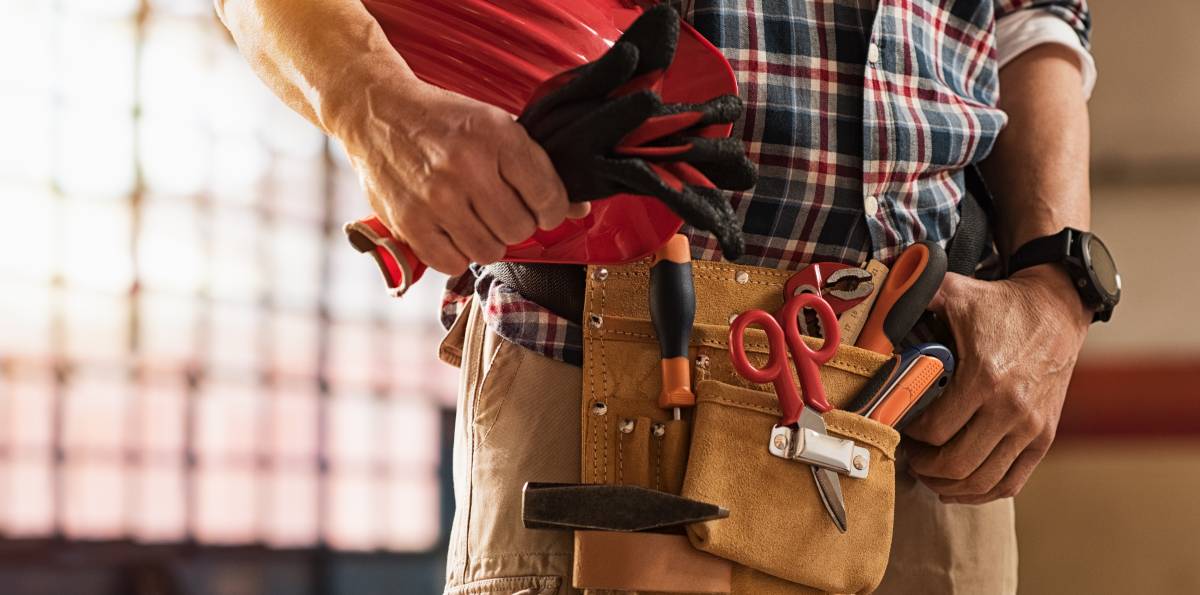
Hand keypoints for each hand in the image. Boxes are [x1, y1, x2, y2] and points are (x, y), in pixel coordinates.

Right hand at [343, 80, 586, 273]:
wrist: (378, 113)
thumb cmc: (443, 122)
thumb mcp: (495, 126)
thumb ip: (537, 167)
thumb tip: (578, 210)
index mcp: (497, 135)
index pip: (548, 198)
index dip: (553, 211)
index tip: (543, 209)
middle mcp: (467, 166)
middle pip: (520, 229)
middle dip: (517, 225)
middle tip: (501, 210)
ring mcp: (436, 197)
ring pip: (489, 252)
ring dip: (487, 241)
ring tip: (474, 219)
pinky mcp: (410, 222)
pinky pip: (453, 264)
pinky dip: (456, 254)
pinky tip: (452, 231)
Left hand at [903, 265, 1091, 503]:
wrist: (1057, 309)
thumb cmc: (1000, 304)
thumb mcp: (955, 292)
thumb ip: (913, 297)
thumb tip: (876, 307)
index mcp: (985, 378)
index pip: (935, 430)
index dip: (909, 435)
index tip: (898, 426)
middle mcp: (1011, 409)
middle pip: (956, 464)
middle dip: (924, 467)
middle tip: (909, 456)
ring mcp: (1031, 428)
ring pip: (982, 481)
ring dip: (948, 485)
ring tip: (929, 473)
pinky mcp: (1043, 437)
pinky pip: (1010, 483)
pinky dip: (981, 492)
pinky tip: (959, 485)